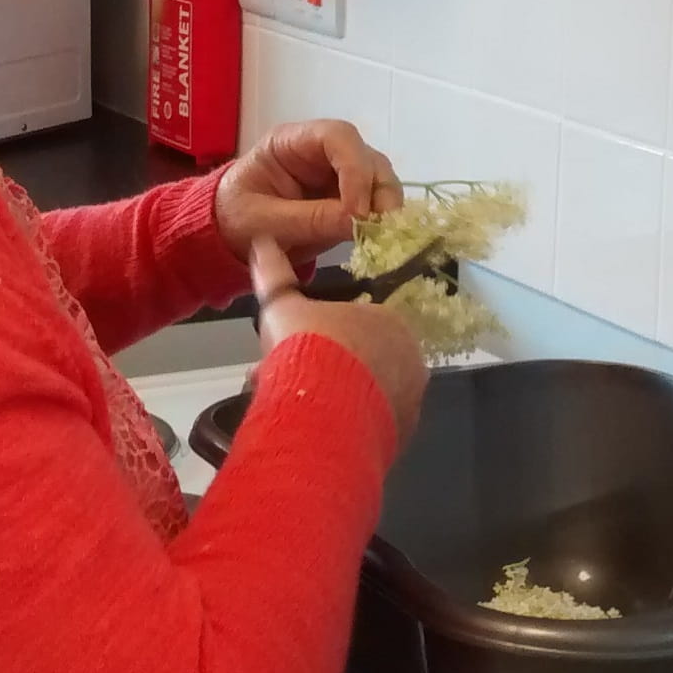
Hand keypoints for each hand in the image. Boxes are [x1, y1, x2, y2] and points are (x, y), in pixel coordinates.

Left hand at [216, 118, 403, 266]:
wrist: (226, 236)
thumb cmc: (235, 218)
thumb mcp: (263, 222)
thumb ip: (308, 219)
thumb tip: (359, 222)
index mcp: (291, 142)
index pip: (337, 136)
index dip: (355, 168)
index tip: (356, 210)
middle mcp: (321, 152)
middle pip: (367, 157)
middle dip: (378, 189)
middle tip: (380, 226)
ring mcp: (337, 174)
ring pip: (379, 179)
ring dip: (385, 206)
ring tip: (380, 235)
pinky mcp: (347, 199)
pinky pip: (376, 204)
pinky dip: (381, 220)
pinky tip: (377, 239)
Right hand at [251, 238, 426, 439]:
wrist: (323, 412)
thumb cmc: (308, 347)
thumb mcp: (282, 306)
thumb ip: (274, 274)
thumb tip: (261, 240)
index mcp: (390, 320)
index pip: (359, 323)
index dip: (322, 335)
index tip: (295, 347)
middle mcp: (410, 357)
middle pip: (364, 360)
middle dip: (326, 367)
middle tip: (289, 378)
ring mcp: (411, 398)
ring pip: (368, 393)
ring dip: (335, 396)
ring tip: (296, 405)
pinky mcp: (402, 432)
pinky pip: (372, 423)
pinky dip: (348, 423)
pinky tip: (318, 425)